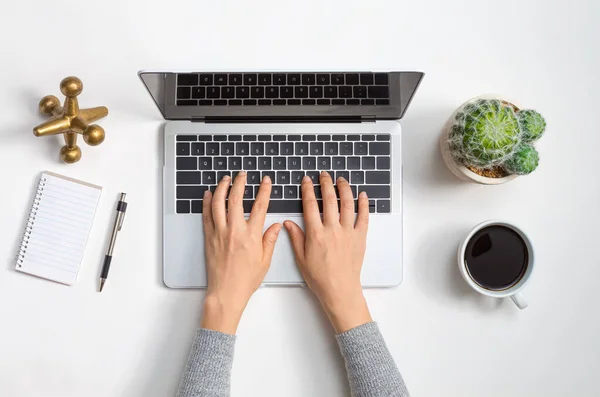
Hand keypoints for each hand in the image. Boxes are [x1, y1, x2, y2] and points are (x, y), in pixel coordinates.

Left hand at [201, 172, 280, 333]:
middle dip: (240, 183)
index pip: (260, 206)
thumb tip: (276, 225)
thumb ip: (270, 240)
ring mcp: (219, 233)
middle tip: (243, 174)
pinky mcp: (209, 237)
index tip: (265, 181)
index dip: (264, 191)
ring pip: (218, 203)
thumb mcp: (265, 260)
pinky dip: (206, 202)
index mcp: (251, 236)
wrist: (226, 292)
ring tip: (226, 179)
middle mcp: (234, 231)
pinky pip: (206, 215)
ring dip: (222, 188)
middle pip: (236, 199)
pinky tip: (208, 194)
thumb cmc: (246, 280)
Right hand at [284, 172, 371, 333]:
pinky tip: (362, 195)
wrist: (340, 290)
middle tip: (324, 175)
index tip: (306, 181)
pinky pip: (363, 217)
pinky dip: (363, 205)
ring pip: (347, 204)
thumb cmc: (320, 277)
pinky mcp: (360, 238)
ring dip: (344, 189)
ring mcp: (348, 232)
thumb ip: (296, 238)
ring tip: (341, 180)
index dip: (308, 190)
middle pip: (329, 200)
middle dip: (326, 184)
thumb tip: (288, 223)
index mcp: (316, 234)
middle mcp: (332, 230)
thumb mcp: (301, 258)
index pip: (310, 205)